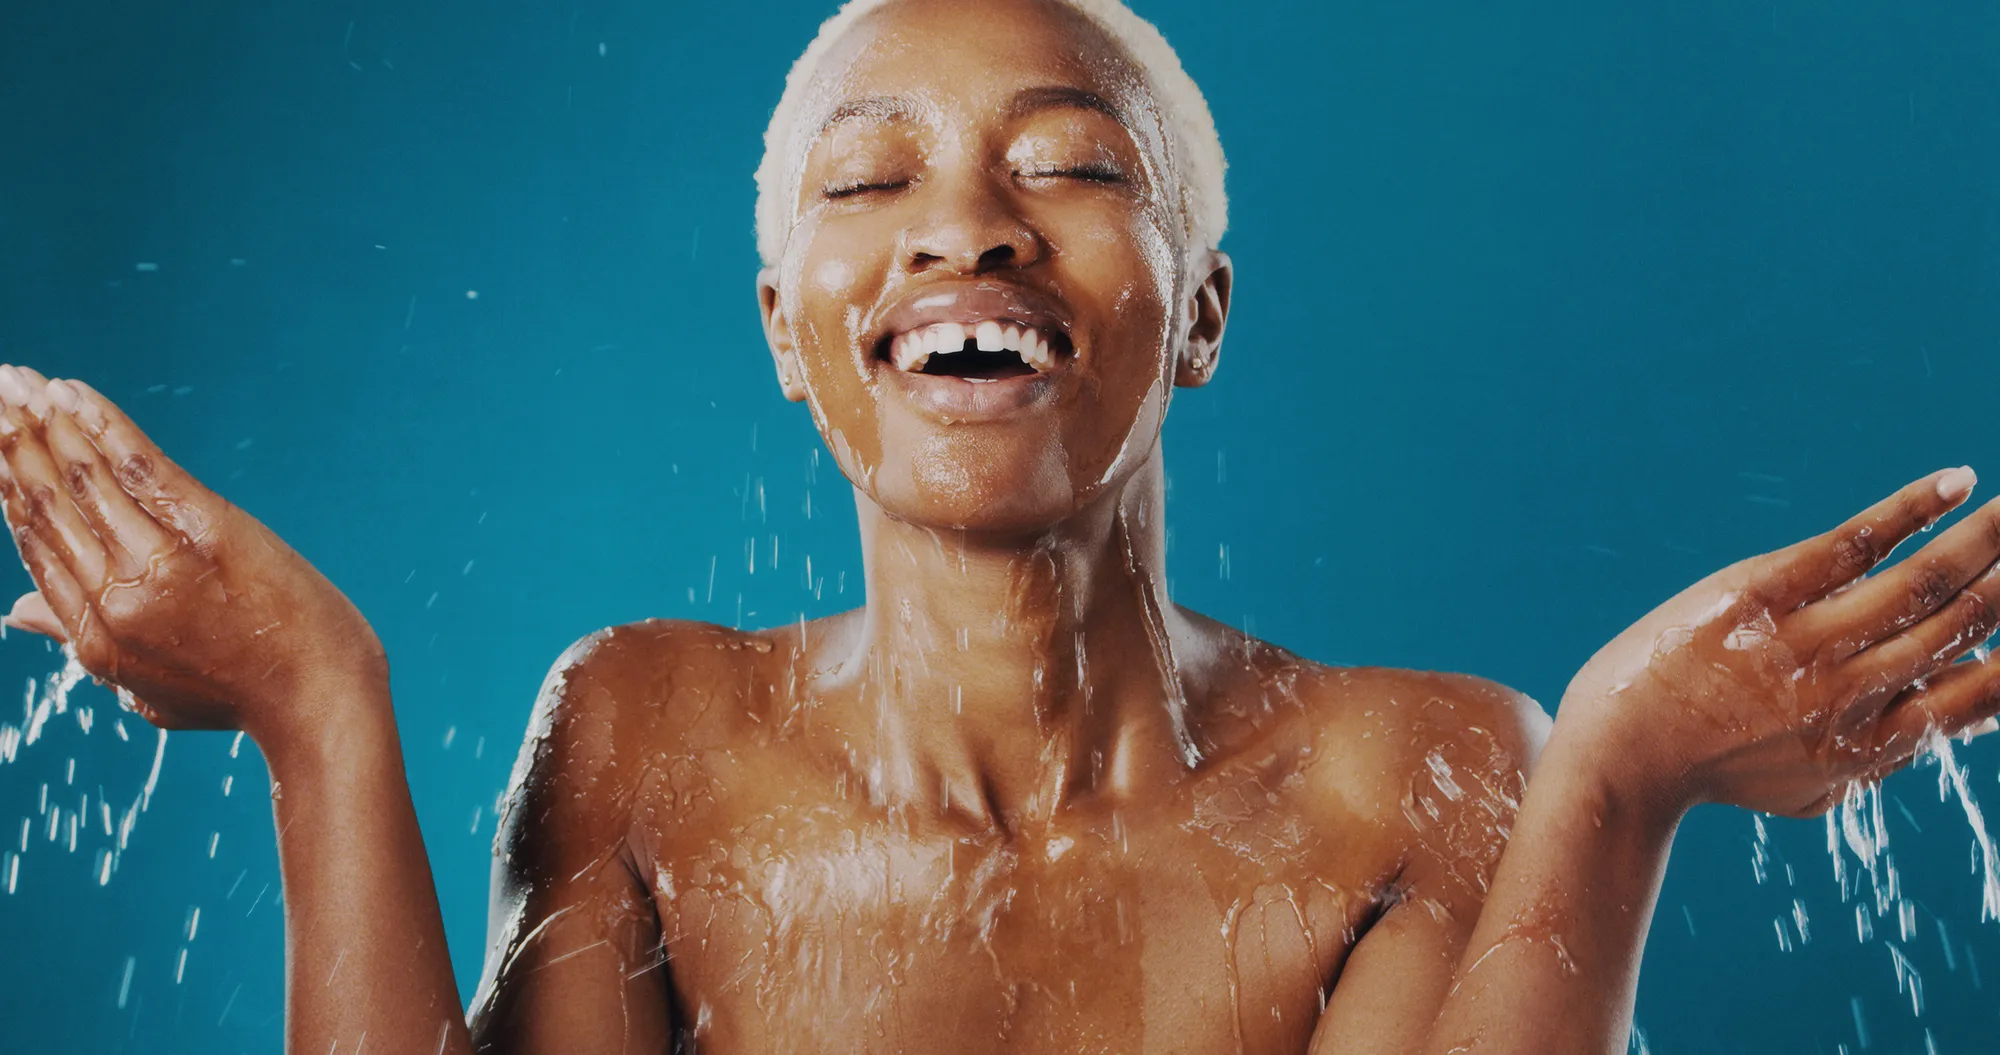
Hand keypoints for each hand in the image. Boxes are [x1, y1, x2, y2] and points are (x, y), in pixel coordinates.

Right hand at [0, 366, 386, 745]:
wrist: (318, 704)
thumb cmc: (238, 695)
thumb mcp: (145, 684)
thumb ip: (78, 640)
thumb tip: (14, 613)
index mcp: (93, 635)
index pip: (35, 543)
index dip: (7, 486)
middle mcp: (116, 595)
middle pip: (47, 503)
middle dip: (11, 440)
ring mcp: (160, 562)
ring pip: (85, 478)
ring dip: (47, 420)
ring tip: (18, 381)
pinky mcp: (208, 531)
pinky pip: (140, 466)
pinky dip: (103, 424)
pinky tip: (73, 392)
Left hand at [1561, 467, 1999, 817]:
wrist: (1620, 758)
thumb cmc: (1716, 768)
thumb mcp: (1813, 784)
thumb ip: (1889, 752)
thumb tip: (1969, 713)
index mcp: (1872, 745)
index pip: (1982, 694)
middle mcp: (1852, 693)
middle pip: (1964, 623)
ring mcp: (1808, 641)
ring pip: (1924, 579)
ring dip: (1989, 537)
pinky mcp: (1760, 593)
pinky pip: (1855, 543)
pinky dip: (1914, 510)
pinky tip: (1959, 484)